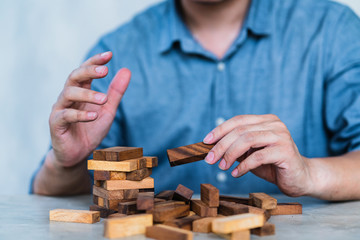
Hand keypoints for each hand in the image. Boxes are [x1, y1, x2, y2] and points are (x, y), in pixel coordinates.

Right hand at [49, 52, 130, 166]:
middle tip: (105, 71)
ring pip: (68, 94)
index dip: (95, 61)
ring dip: (87, 94)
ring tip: (103, 99)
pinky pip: (65, 116)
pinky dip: (80, 115)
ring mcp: (60, 109)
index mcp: (80, 91)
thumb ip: (116, 92)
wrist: (78, 154)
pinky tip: (94, 115)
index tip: (110, 54)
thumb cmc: (91, 130)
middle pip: (74, 77)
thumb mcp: (108, 110)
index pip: (85, 71)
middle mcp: (68, 97)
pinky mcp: (56, 124)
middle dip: (89, 71)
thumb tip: (127, 70)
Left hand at [203, 114, 312, 196]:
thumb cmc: (273, 165)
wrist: (300, 178)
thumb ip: (237, 147)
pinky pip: (258, 157)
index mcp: (266, 120)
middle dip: (221, 145)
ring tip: (222, 166)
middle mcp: (275, 124)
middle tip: (210, 159)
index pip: (238, 120)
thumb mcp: (251, 153)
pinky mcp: (285, 151)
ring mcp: (281, 136)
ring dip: (230, 154)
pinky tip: (236, 173)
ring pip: (247, 140)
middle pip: (240, 130)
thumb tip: (212, 147)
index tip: (206, 141)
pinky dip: (243, 166)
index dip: (220, 130)